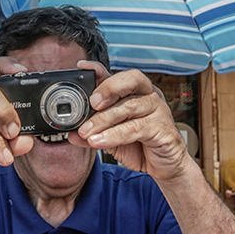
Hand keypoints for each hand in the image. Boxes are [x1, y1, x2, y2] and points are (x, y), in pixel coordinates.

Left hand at [71, 62, 187, 181]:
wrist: (164, 166)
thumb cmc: (140, 145)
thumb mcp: (110, 136)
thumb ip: (91, 132)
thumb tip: (70, 132)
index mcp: (135, 91)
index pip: (118, 74)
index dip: (100, 69)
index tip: (81, 67)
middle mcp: (149, 95)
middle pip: (131, 80)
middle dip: (108, 88)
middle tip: (91, 103)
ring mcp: (158, 110)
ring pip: (130, 107)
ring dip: (104, 120)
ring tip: (86, 132)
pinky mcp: (163, 129)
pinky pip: (137, 128)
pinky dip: (115, 135)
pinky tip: (99, 141)